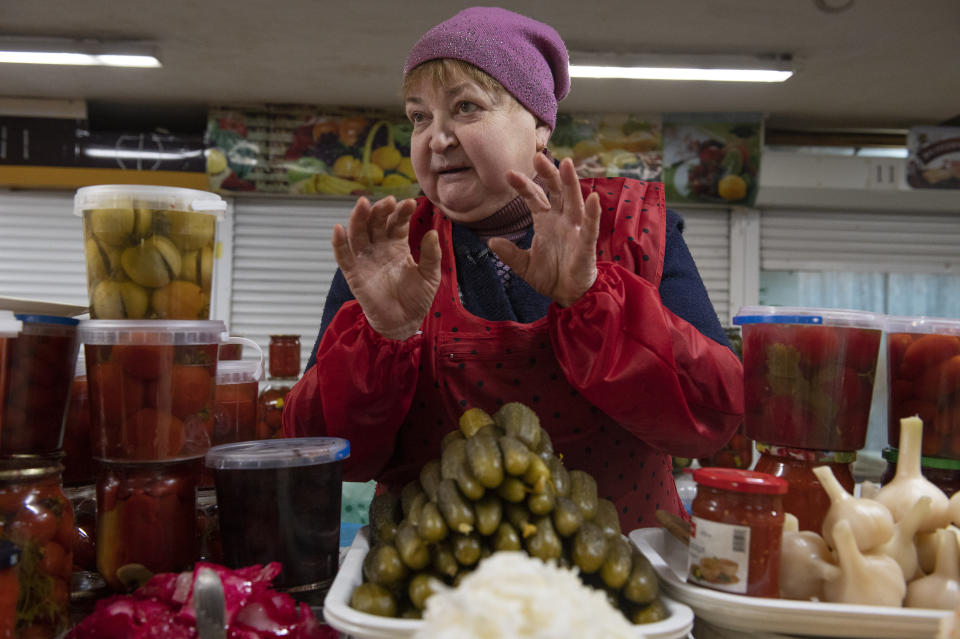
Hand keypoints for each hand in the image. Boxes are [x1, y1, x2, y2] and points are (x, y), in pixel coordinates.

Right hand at [331, 196, 441, 339]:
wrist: (405, 322)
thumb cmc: (417, 298)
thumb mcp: (430, 275)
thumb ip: (431, 255)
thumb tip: (432, 232)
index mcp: (397, 245)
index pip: (396, 223)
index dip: (401, 212)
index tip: (410, 203)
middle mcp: (379, 247)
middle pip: (375, 223)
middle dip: (381, 210)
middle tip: (389, 201)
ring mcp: (365, 259)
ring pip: (358, 233)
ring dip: (359, 218)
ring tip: (364, 204)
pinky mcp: (353, 273)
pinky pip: (343, 256)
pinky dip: (339, 243)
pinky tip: (339, 229)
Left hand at [488, 155, 601, 306]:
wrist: (568, 296)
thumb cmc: (550, 276)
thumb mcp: (524, 266)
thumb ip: (510, 253)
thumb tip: (491, 242)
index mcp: (545, 222)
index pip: (535, 198)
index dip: (524, 186)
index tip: (509, 174)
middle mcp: (561, 220)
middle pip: (556, 191)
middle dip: (548, 174)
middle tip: (537, 156)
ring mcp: (575, 229)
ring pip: (574, 201)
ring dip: (571, 183)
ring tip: (567, 163)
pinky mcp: (586, 244)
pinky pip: (590, 226)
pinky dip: (592, 213)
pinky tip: (593, 197)